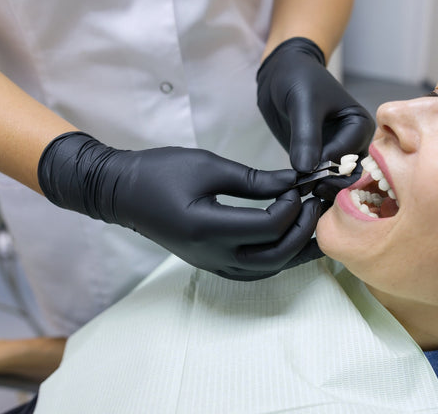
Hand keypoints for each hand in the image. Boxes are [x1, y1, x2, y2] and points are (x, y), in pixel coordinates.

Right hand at [38, 132, 322, 279]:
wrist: (122, 192)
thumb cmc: (161, 172)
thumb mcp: (209, 166)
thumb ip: (254, 179)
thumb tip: (293, 182)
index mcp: (210, 228)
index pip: (269, 227)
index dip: (292, 207)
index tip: (299, 184)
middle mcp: (213, 255)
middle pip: (274, 256)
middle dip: (302, 231)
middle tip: (315, 205)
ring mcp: (211, 264)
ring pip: (267, 270)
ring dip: (295, 251)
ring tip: (315, 228)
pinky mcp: (211, 263)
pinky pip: (253, 271)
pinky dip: (277, 259)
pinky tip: (289, 242)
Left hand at [257, 37, 374, 197]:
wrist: (279, 75)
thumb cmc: (297, 78)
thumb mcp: (303, 102)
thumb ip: (306, 135)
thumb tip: (306, 169)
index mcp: (360, 126)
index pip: (348, 157)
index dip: (327, 167)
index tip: (304, 169)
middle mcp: (354, 144)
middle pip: (349, 177)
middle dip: (327, 184)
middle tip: (303, 185)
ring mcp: (337, 156)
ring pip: (336, 185)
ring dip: (319, 190)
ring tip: (298, 188)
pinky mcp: (319, 162)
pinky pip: (320, 183)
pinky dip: (310, 190)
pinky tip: (295, 191)